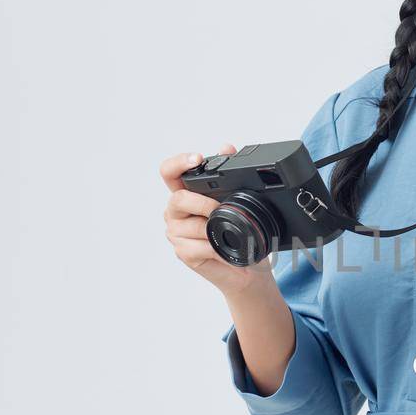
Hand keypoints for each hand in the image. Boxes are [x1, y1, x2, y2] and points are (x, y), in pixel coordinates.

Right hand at [159, 144, 274, 300]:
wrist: (246, 267)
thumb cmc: (237, 231)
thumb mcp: (236, 200)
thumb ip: (228, 173)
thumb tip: (226, 147)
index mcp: (185, 193)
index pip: (170, 172)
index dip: (179, 162)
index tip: (196, 158)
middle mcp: (176, 211)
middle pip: (178, 198)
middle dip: (202, 203)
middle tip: (219, 209)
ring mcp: (177, 232)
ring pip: (191, 225)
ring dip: (213, 229)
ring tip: (227, 232)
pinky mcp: (183, 252)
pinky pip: (198, 247)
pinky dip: (216, 248)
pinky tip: (224, 250)